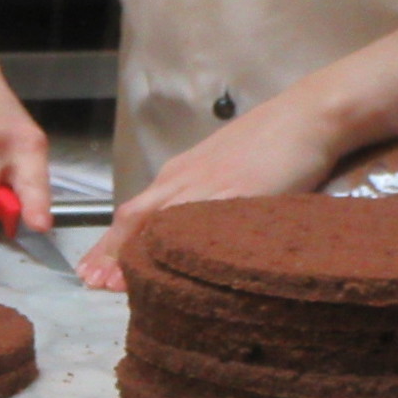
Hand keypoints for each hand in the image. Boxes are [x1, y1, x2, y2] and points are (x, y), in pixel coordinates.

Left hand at [73, 91, 339, 289]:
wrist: (306, 115)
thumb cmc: (269, 140)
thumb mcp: (224, 168)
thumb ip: (203, 194)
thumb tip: (186, 229)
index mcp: (180, 173)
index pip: (135, 212)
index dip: (112, 243)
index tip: (92, 270)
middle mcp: (185, 178)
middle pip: (135, 217)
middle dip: (111, 252)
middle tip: (91, 282)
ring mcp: (209, 186)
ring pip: (157, 220)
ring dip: (133, 252)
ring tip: (113, 282)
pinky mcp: (238, 194)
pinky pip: (200, 224)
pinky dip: (178, 246)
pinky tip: (167, 268)